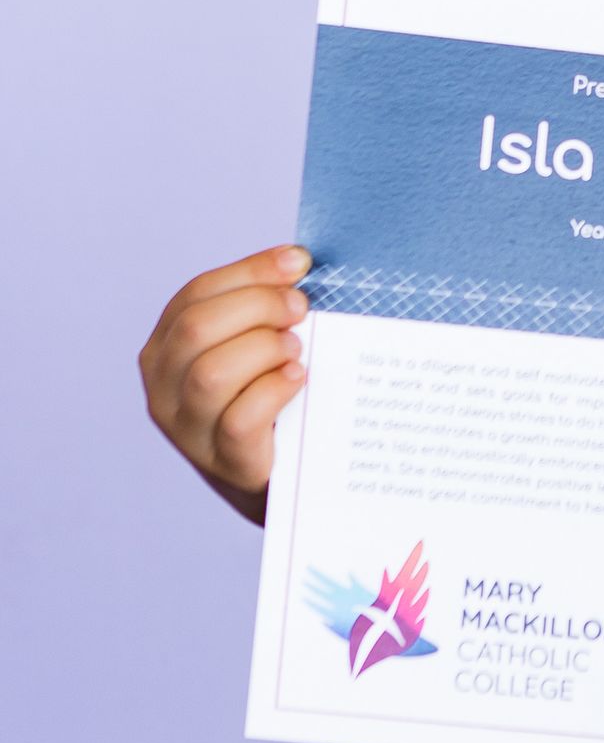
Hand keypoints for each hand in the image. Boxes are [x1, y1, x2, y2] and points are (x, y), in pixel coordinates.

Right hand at [138, 246, 312, 523]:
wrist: (279, 481)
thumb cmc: (270, 402)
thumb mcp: (252, 350)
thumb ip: (260, 311)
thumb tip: (296, 261)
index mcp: (166, 349)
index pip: (196, 294)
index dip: (250, 271)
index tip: (299, 262)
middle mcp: (163, 388)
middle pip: (198, 328)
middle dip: (258, 305)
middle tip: (301, 308)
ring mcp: (188, 430)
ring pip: (212, 374)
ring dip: (264, 350)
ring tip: (296, 351)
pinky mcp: (222, 462)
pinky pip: (238, 419)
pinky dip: (273, 390)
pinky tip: (297, 379)